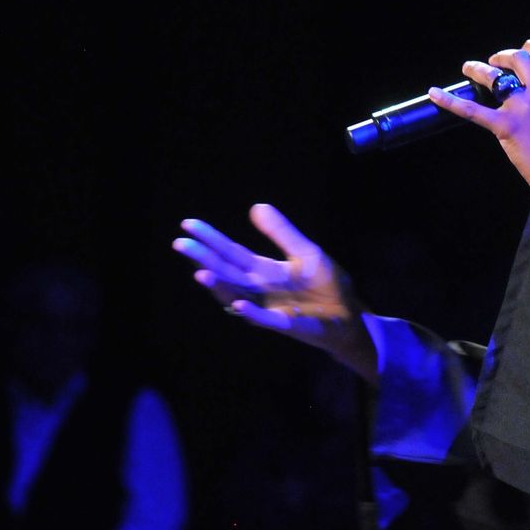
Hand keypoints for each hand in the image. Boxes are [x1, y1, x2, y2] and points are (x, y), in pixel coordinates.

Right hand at [172, 204, 376, 383]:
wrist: (349, 314)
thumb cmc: (327, 285)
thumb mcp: (305, 252)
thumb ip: (282, 233)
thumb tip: (257, 206)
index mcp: (263, 271)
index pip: (232, 253)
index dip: (211, 239)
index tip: (188, 224)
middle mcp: (259, 290)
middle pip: (227, 272)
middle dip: (204, 259)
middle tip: (180, 243)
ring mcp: (269, 308)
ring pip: (237, 296)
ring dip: (219, 286)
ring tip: (201, 272)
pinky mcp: (286, 323)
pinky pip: (265, 319)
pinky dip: (251, 312)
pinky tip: (238, 302)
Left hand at [427, 38, 529, 191]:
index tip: (524, 49)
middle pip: (518, 59)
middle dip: (503, 56)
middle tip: (496, 61)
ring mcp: (523, 107)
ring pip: (494, 77)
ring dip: (479, 69)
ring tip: (470, 68)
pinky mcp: (506, 126)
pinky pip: (472, 110)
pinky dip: (450, 101)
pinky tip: (435, 93)